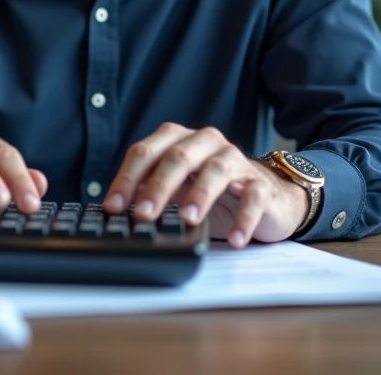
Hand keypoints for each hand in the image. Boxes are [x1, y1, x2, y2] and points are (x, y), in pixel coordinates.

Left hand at [103, 123, 308, 247]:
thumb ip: (149, 192)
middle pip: (179, 157)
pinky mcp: (261, 185)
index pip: (146, 152)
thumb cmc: (213, 192)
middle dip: (158, 185)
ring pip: (216, 170)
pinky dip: (243, 218)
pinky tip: (235, 238)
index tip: (113, 206)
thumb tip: (115, 211)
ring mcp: (236, 161)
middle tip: (143, 214)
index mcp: (178, 141)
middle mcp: (206, 143)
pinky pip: (253, 197)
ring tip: (187, 219)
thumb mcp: (176, 189)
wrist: (267, 197)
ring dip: (199, 195)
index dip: (127, 178)